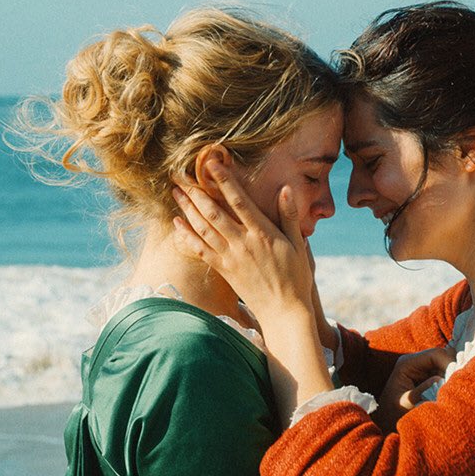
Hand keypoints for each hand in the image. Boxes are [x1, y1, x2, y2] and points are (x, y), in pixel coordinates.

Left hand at [172, 160, 312, 321]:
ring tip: (176, 192)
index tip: (212, 164)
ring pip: (203, 229)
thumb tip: (285, 190)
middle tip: (181, 175)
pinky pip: (200, 250)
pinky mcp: (223, 270)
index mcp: (263, 233)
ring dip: (188, 209)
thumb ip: (289, 217)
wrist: (284, 310)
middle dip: (196, 192)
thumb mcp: (298, 244)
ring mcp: (231, 257)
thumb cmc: (295, 277)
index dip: (225, 181)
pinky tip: (176, 223)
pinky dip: (186, 236)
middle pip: (214, 213)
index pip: (240, 201)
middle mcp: (243, 243)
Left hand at [375, 347, 455, 431]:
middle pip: (442, 357)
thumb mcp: (406, 403)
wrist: (386, 420)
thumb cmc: (393, 412)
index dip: (449, 362)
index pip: (434, 354)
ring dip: (452, 375)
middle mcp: (416, 362)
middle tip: (458, 385)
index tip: (457, 378)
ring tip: (455, 390)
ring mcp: (423, 369)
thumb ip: (421, 391)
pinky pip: (444, 374)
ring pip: (445, 365)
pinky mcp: (428, 377)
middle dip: (453, 369)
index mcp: (407, 363)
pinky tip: (451, 392)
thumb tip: (439, 379)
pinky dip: (450, 381)